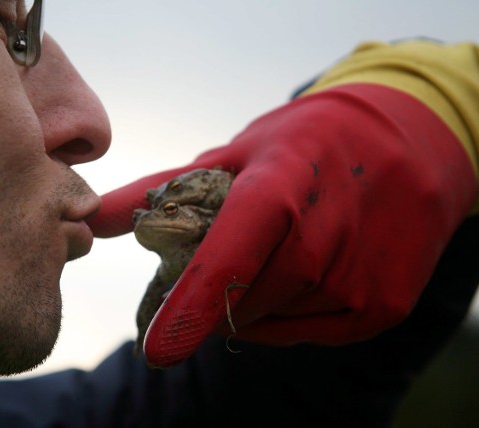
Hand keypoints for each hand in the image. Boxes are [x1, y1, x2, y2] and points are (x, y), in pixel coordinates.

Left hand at [88, 84, 475, 366]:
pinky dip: (287, 311)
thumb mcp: (237, 153)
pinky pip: (309, 331)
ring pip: (274, 317)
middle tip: (221, 260)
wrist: (408, 144)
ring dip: (255, 298)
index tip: (156, 349)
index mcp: (281, 187)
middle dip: (217, 294)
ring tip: (274, 251)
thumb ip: (162, 190)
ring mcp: (360, 277)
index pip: (230, 259)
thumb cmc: (306, 145)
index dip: (191, 307)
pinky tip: (299, 271)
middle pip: (245, 299)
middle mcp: (326, 238)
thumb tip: (93, 218)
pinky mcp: (383, 306)